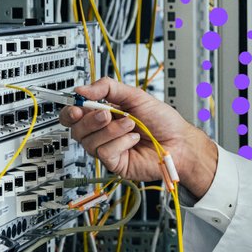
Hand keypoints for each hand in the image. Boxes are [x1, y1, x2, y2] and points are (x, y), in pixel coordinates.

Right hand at [58, 77, 217, 196]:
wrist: (179, 141)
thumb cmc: (162, 121)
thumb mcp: (135, 96)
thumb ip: (108, 87)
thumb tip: (82, 89)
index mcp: (104, 114)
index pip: (75, 114)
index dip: (71, 110)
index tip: (78, 106)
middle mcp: (103, 132)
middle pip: (76, 129)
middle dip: (91, 120)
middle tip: (108, 114)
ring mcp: (108, 148)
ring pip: (90, 141)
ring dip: (111, 131)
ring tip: (131, 125)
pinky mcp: (115, 163)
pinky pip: (105, 153)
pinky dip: (120, 143)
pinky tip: (133, 140)